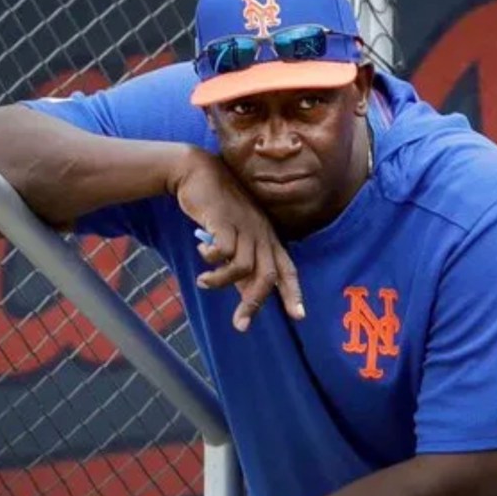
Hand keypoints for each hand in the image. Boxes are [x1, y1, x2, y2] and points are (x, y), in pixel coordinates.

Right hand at [168, 148, 304, 330]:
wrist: (197, 171)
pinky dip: (212, 260)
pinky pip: (223, 251)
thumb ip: (242, 264)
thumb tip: (246, 296)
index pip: (287, 268)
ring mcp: (243, 226)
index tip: (299, 316)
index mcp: (267, 237)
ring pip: (243, 267)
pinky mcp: (224, 221)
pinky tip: (202, 255)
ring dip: (221, 281)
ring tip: (203, 283)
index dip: (293, 292)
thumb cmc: (218, 207)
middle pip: (267, 274)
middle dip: (255, 302)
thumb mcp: (235, 235)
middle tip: (239, 324)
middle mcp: (260, 233)